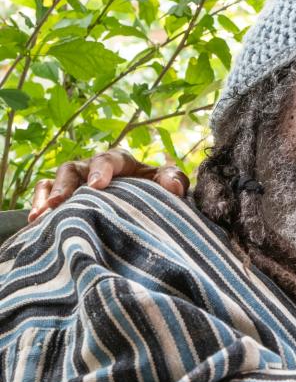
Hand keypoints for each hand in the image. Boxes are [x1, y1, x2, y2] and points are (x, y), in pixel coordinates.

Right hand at [28, 150, 189, 220]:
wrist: (147, 206)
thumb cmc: (155, 192)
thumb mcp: (167, 185)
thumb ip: (174, 181)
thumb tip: (174, 188)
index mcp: (119, 162)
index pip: (108, 159)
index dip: (101, 169)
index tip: (97, 186)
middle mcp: (92, 168)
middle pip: (73, 169)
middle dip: (67, 185)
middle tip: (62, 203)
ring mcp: (75, 181)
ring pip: (56, 181)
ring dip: (50, 196)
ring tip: (43, 215)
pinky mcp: (63, 194)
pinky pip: (44, 192)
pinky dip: (39, 203)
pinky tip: (35, 221)